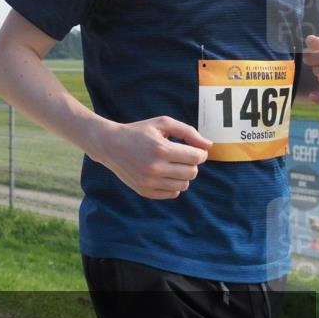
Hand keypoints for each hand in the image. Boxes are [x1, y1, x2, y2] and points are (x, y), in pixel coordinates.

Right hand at [90, 116, 211, 199]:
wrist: (109, 144)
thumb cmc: (139, 131)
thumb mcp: (162, 123)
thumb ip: (188, 132)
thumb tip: (209, 146)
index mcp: (161, 149)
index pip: (196, 157)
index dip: (199, 153)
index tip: (192, 149)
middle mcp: (155, 168)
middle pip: (192, 172)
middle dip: (191, 163)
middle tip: (179, 156)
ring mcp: (149, 182)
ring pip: (184, 185)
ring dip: (182, 175)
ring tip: (171, 165)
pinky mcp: (144, 191)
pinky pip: (172, 194)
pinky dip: (173, 185)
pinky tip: (164, 174)